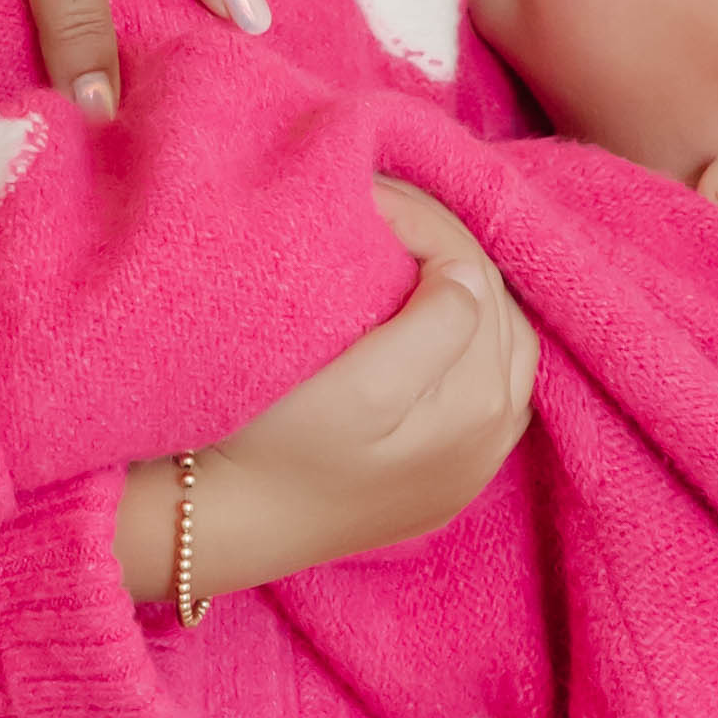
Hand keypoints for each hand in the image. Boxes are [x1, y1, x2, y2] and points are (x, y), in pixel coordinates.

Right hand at [112, 186, 534, 606]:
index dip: (421, 223)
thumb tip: (466, 271)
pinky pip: (482, 376)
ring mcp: (474, 456)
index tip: (365, 192)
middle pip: (491, 303)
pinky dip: (464, 332)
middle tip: (378, 204)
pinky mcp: (446, 467)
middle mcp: (494, 434)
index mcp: (479, 406)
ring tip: (402, 246)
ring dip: (458, 284)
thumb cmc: (273, 447)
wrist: (221, 525)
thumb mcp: (358, 388)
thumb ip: (434, 325)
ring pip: (496, 337)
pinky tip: (425, 310)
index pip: (471, 277)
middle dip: (441, 243)